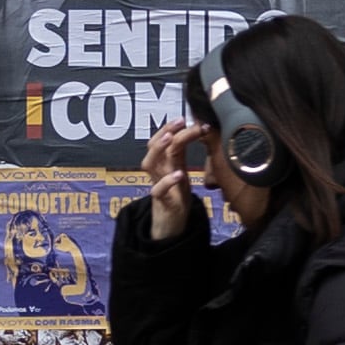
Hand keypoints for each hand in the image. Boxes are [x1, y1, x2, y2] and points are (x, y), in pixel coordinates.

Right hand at [136, 121, 203, 242]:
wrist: (170, 226)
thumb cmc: (175, 197)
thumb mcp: (180, 171)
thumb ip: (182, 154)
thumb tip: (194, 130)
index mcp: (164, 164)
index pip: (163, 141)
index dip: (171, 128)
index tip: (186, 118)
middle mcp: (158, 172)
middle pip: (153, 148)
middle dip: (164, 132)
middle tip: (180, 122)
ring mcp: (158, 186)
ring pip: (149, 164)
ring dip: (159, 149)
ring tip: (171, 138)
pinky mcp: (162, 202)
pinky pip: (158, 190)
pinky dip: (167, 181)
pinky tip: (179, 174)